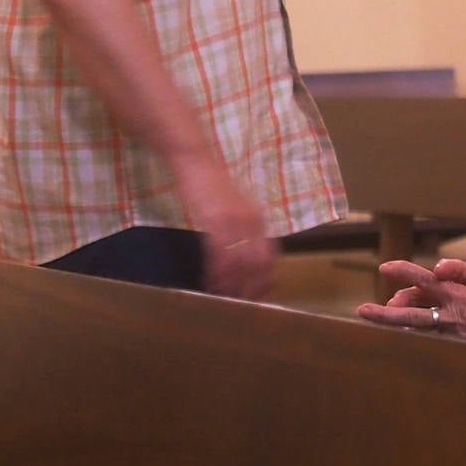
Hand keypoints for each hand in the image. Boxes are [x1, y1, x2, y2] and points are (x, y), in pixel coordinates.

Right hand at [173, 153, 274, 299]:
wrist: (196, 161)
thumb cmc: (212, 185)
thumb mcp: (237, 207)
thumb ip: (243, 228)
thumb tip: (244, 257)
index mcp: (259, 218)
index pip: (270, 256)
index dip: (265, 279)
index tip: (258, 296)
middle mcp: (252, 220)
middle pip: (259, 264)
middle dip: (250, 288)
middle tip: (240, 304)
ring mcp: (235, 220)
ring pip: (240, 263)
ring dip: (232, 284)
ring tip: (223, 298)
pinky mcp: (215, 220)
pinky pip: (220, 254)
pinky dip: (217, 273)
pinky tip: (211, 282)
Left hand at [356, 245, 465, 347]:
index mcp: (462, 297)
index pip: (426, 280)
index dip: (404, 272)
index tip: (384, 268)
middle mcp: (454, 317)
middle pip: (412, 313)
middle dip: (386, 314)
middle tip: (364, 312)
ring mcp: (457, 338)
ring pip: (420, 332)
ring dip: (397, 330)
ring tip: (376, 329)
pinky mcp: (465, 354)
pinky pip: (437, 348)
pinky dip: (421, 346)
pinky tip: (406, 347)